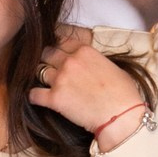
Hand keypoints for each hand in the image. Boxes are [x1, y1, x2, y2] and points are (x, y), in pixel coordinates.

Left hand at [29, 26, 147, 142]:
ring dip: (40, 77)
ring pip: (38, 71)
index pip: (62, 41)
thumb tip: (90, 66)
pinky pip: (33, 94)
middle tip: (48, 67)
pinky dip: (34, 96)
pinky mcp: (54, 99)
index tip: (56, 53)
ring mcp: (60, 79)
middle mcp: (70, 61)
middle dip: (46, 59)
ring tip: (44, 83)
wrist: (121, 116)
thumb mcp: (112, 67)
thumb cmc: (123, 94)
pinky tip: (38, 98)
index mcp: (84, 51)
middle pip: (47, 53)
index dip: (58, 47)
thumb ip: (95, 61)